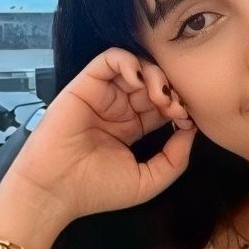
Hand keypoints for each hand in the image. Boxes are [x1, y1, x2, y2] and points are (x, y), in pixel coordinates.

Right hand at [2, 48, 196, 230]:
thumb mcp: (148, 181)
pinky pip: (110, 59)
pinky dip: (128, 61)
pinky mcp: (86, 84)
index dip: (179, 107)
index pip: (162, 106)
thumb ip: (175, 159)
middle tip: (175, 107)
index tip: (187, 120)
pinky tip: (137, 80)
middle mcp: (119, 109)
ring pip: (136, 68)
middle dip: (171, 91)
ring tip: (158, 95)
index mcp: (133, 128)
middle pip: (153, 84)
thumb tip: (191, 131)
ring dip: (154, 75)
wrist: (58, 188)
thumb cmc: (98, 189)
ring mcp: (103, 95)